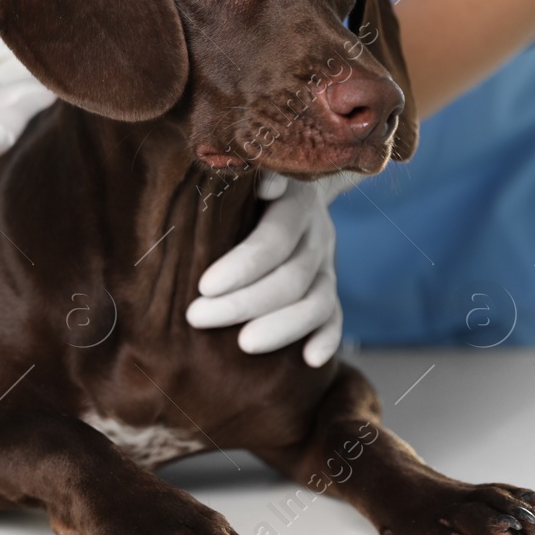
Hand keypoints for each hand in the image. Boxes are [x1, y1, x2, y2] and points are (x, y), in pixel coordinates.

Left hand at [188, 172, 357, 366]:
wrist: (298, 184)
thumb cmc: (250, 186)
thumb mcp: (250, 175)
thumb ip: (247, 177)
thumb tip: (261, 181)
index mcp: (296, 205)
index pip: (273, 240)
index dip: (242, 266)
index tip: (204, 287)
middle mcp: (317, 236)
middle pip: (290, 278)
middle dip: (244, 303)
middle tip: (197, 317)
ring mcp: (328, 265)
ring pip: (318, 303)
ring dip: (282, 327)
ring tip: (243, 345)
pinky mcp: (330, 288)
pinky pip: (336, 317)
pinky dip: (328, 339)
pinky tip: (308, 360)